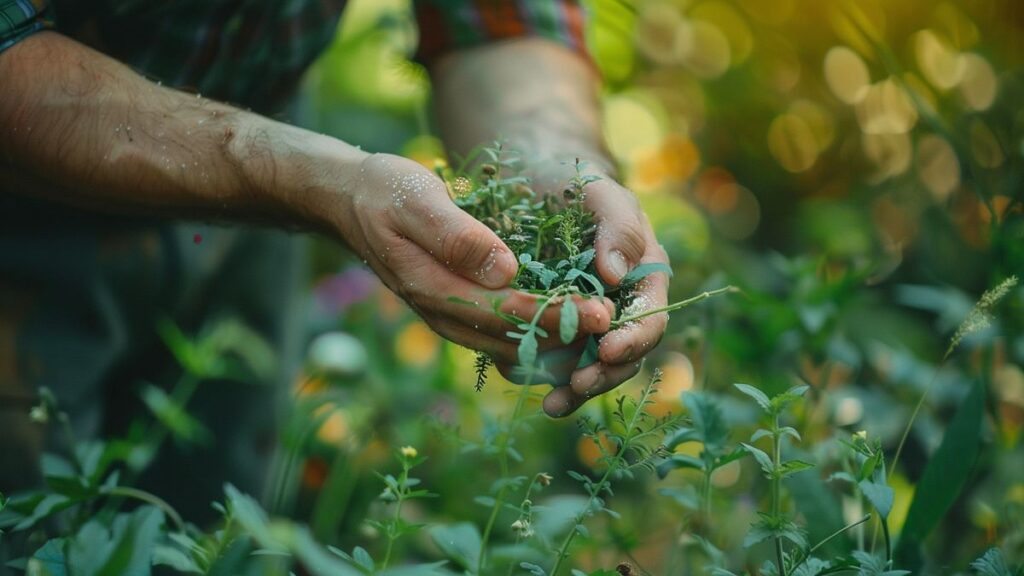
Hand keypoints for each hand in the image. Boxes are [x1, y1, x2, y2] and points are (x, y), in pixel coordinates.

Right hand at [326, 153, 613, 378]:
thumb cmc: (385, 191)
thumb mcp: (417, 200)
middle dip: (567, 336)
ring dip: (554, 345)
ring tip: (604, 336)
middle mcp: (443, 312)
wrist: (350, 200)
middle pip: (513, 338)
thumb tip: (506, 271)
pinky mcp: (455, 309)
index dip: (557, 316)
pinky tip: (568, 327)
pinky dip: (535, 337)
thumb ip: (457, 237)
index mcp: (434, 288)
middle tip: (618, 328)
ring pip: (508, 344)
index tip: (602, 312)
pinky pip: (499, 335)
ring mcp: (448, 316)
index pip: (506, 312)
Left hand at [527, 171, 670, 417]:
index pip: (648, 321)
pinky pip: (547, 357)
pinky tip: (516, 375)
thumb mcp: (602, 193)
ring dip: (572, 389)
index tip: (610, 349)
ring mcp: (584, 322)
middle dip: (602, 375)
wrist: (535, 182)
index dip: (633, 340)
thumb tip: (617, 276)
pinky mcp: (549, 327)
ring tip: (551, 405)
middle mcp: (617, 308)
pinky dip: (535, 372)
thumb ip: (618, 227)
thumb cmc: (577, 184)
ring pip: (586, 365)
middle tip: (576, 386)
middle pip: (621, 356)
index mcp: (643, 280)